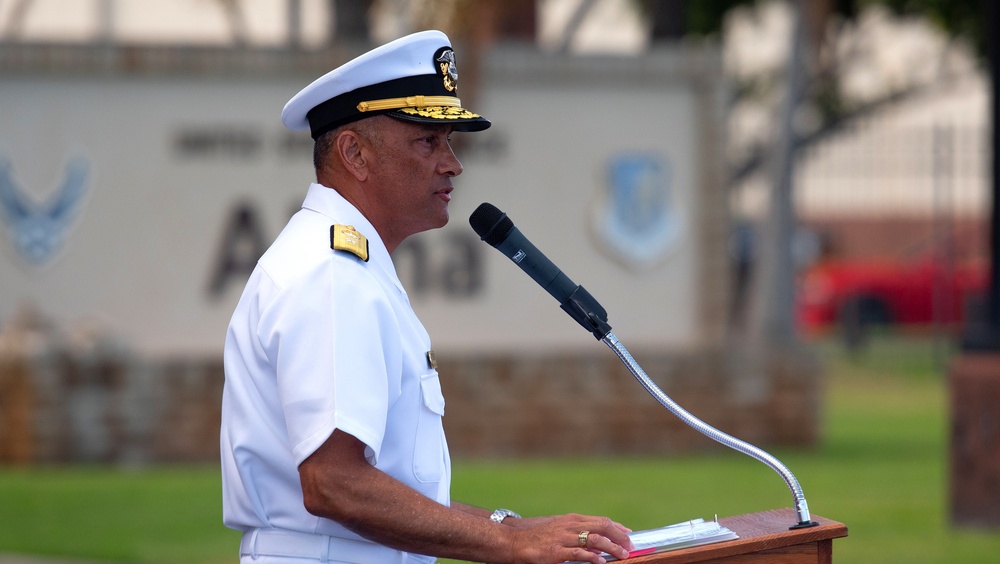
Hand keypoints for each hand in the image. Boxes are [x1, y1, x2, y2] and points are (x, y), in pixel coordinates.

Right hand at [505, 513, 633, 563]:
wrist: (513, 540)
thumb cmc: (535, 535)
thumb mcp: (557, 528)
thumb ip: (575, 532)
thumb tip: (593, 540)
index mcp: (572, 519)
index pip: (601, 520)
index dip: (617, 528)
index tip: (629, 535)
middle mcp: (570, 525)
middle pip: (602, 526)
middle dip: (619, 536)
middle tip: (630, 546)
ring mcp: (564, 537)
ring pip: (595, 539)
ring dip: (612, 547)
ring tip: (622, 555)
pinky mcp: (557, 551)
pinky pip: (579, 553)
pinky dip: (592, 557)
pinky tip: (601, 561)